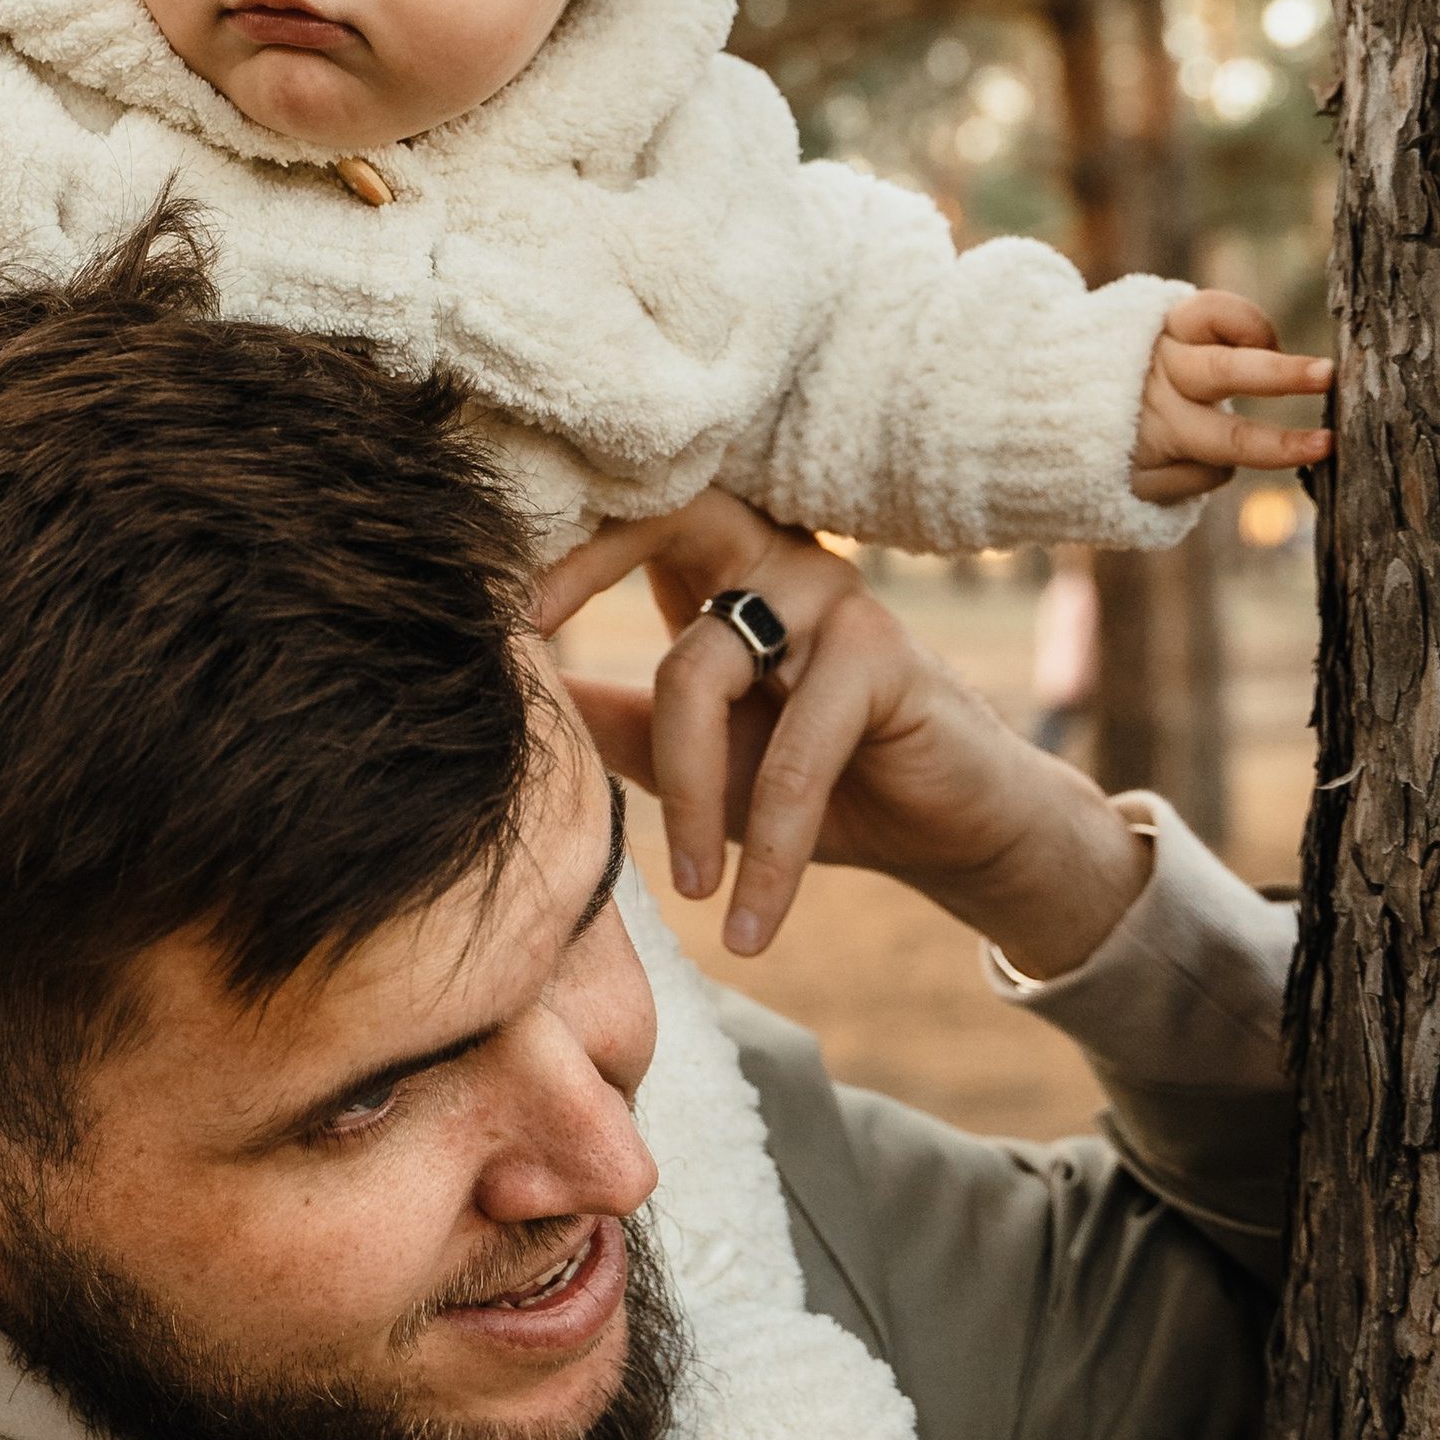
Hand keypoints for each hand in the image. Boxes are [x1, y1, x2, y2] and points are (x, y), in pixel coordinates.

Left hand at [537, 487, 1149, 976]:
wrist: (949, 834)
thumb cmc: (814, 784)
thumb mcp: (695, 755)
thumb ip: (610, 720)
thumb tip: (509, 695)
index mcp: (720, 567)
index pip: (630, 514)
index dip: (559, 542)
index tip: (490, 605)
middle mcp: (775, 556)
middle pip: (667, 519)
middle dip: (589, 561)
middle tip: (523, 637)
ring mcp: (831, 596)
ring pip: (700, 670)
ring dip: (687, 797)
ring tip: (690, 891)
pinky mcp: (883, 656)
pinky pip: (793, 759)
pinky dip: (766, 851)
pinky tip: (748, 924)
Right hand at [1132, 291, 1331, 504]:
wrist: (1051, 422)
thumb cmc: (1137, 373)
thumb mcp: (1164, 340)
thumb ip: (1216, 339)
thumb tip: (1287, 358)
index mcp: (1158, 332)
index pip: (1210, 314)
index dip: (1251, 324)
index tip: (1276, 343)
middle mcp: (1154, 376)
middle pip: (1224, 372)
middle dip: (1281, 374)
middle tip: (1327, 375)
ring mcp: (1151, 429)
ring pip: (1228, 440)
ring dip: (1279, 445)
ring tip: (1324, 445)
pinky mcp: (1145, 473)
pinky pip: (1207, 473)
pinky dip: (1212, 467)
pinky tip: (1191, 460)